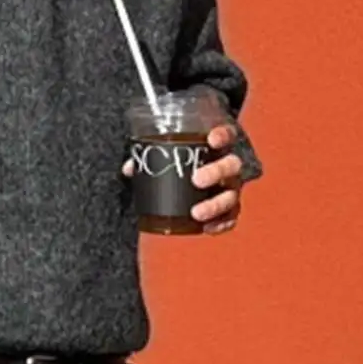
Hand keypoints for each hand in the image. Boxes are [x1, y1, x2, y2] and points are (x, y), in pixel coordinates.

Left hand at [121, 123, 243, 235]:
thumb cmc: (182, 163)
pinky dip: (221, 223)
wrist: (199, 180)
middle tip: (196, 180)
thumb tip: (130, 168)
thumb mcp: (169, 156)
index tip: (210, 140)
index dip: (222, 135)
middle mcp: (229, 167)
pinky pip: (231, 218)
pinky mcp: (230, 209)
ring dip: (216, 204)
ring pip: (232, 195)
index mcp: (216, 147)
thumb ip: (150, 157)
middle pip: (232, 165)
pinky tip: (207, 228)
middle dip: (216, 172)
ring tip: (196, 213)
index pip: (227, 135)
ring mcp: (231, 188)